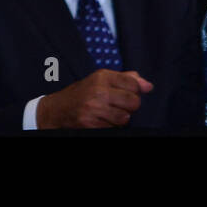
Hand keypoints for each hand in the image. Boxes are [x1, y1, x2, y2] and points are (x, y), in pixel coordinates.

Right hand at [35, 69, 153, 129]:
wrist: (58, 109)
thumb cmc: (83, 93)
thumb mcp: (101, 80)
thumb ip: (125, 79)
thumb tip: (148, 86)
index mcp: (102, 77)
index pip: (133, 83)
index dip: (135, 91)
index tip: (128, 93)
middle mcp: (98, 91)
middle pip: (134, 102)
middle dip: (130, 106)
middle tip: (119, 105)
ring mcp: (94, 108)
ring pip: (125, 118)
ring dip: (120, 118)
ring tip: (108, 113)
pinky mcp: (91, 124)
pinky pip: (113, 129)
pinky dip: (110, 127)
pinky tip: (101, 120)